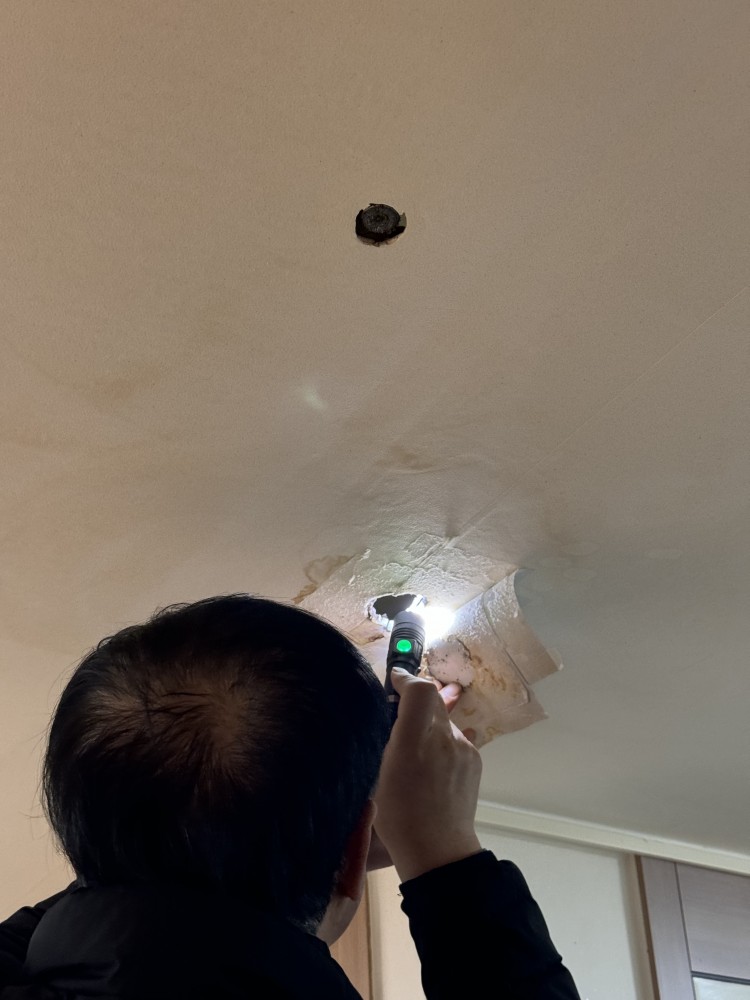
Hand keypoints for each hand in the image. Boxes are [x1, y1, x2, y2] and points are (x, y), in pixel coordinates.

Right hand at [371, 668, 482, 882]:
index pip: (420, 691)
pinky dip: (441, 741)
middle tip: (399, 711)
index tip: (394, 680)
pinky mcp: (475, 759)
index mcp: (415, 742)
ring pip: (444, 720)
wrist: (438, 849)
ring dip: (429, 723)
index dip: (406, 679)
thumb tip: (397, 712)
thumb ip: (391, 737)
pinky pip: (454, 738)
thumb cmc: (399, 815)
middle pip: (434, 700)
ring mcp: (464, 748)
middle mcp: (444, 738)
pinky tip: (431, 764)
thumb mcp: (380, 773)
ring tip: (415, 748)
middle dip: (416, 699)